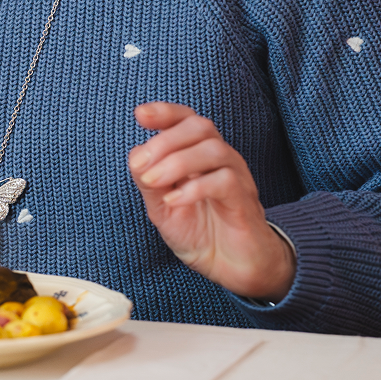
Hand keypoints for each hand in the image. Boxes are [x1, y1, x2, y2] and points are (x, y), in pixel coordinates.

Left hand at [128, 102, 293, 301]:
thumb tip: (136, 156)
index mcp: (198, 155)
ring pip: (214, 149)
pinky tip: (174, 200)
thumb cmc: (199, 233)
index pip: (187, 119)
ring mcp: (236, 178)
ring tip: (154, 182)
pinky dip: (194, 187)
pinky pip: (225, 181)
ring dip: (177, 162)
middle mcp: (220, 160)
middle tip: (142, 166)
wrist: (232, 268)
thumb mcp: (162, 208)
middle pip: (200, 126)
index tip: (140, 115)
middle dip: (165, 140)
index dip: (165, 111)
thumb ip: (148, 182)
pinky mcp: (244, 201)